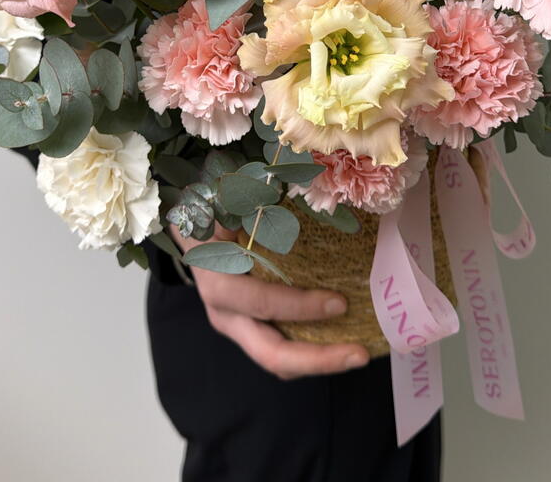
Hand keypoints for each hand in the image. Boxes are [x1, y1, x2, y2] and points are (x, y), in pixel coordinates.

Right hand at [167, 222, 370, 380]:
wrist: (191, 231)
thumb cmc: (214, 214)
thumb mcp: (225, 205)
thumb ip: (250, 204)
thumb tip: (284, 189)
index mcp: (219, 282)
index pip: (261, 302)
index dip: (299, 306)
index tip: (340, 302)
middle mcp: (226, 314)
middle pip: (270, 354)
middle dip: (317, 359)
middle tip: (359, 355)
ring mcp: (238, 327)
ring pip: (278, 360)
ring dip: (320, 361)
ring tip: (358, 353)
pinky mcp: (250, 329)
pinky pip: (282, 349)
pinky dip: (312, 349)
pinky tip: (342, 340)